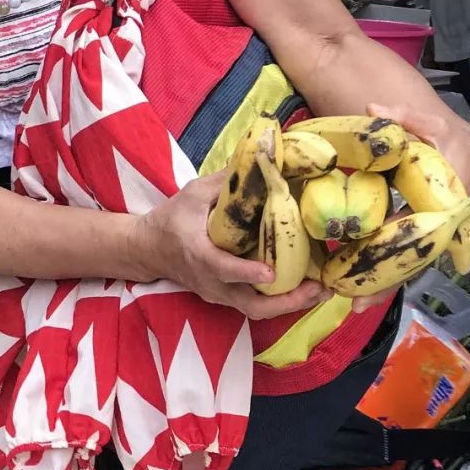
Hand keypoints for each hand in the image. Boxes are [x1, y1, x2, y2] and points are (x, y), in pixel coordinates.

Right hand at [131, 172, 330, 321]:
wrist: (149, 249)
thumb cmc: (171, 219)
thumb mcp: (192, 194)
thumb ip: (224, 181)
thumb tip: (258, 159)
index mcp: (200, 256)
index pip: (224, 270)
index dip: (247, 273)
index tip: (271, 272)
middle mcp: (212, 283)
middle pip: (252, 305)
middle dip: (287, 302)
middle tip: (317, 288)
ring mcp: (219, 295)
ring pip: (257, 310)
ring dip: (290, 304)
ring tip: (320, 290)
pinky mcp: (226, 298)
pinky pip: (255, 306)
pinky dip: (280, 301)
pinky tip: (303, 286)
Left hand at [353, 100, 469, 314]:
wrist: (461, 144)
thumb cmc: (440, 132)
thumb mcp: (422, 118)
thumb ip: (398, 116)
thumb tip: (372, 108)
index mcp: (456, 184)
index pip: (428, 215)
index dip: (401, 236)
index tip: (371, 254)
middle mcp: (455, 213)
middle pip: (422, 249)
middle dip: (391, 277)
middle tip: (359, 299)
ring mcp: (449, 228)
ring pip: (419, 258)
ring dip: (392, 281)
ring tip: (360, 302)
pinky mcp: (438, 234)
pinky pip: (416, 255)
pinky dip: (396, 271)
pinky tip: (371, 291)